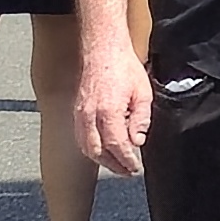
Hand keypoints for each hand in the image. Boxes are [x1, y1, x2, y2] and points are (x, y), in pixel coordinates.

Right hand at [73, 48, 153, 177]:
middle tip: (128, 171)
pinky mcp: (76, 111)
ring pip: (86, 147)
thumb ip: (141, 119)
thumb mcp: (143, 93)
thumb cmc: (124, 67)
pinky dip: (91, 149)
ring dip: (101, 160)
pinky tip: (103, 151)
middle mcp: (90, 115)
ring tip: (117, 165)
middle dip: (113, 166)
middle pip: (98, 152)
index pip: (117, 145)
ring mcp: (80, 113)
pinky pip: (80, 137)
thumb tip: (137, 141)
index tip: (135, 167)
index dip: (127, 160)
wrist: (103, 49)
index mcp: (108, 111)